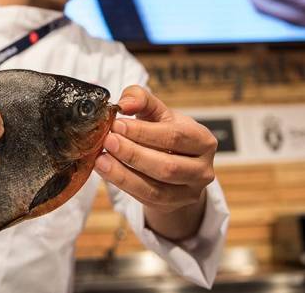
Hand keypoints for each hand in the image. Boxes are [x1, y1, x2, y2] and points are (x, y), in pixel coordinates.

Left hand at [94, 86, 216, 214]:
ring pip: (156, 188)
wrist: (173, 162)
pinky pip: (145, 199)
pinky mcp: (171, 206)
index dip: (144, 132)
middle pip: (167, 167)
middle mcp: (202, 170)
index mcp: (203, 140)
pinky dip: (123, 184)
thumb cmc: (164, 131)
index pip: (174, 137)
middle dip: (133, 154)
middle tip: (108, 141)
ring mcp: (189, 192)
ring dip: (124, 173)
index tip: (117, 125)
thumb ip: (141, 99)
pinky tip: (106, 170)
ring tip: (102, 158)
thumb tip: (125, 104)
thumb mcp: (156, 111)